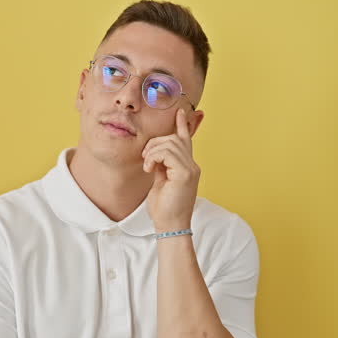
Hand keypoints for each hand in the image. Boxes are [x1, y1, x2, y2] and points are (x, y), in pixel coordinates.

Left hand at [142, 107, 199, 232]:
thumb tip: (156, 154)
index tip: (180, 112)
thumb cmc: (164, 208)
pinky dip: (154, 157)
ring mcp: (191, 169)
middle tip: (145, 158)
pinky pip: (167, 153)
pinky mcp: (185, 174)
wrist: (170, 226)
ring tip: (147, 165)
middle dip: (155, 143)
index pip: (185, 141)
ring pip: (170, 143)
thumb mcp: (161, 182)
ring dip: (153, 151)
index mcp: (187, 167)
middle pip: (174, 139)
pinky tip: (149, 169)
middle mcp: (192, 166)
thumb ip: (161, 166)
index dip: (182, 125)